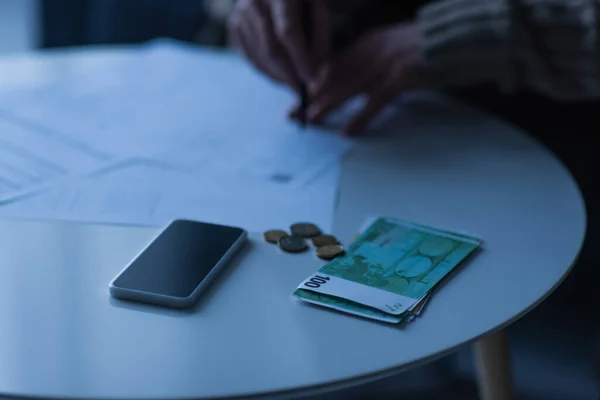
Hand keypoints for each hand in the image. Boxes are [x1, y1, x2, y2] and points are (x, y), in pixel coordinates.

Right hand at [228, 0, 330, 89]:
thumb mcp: (318, 8)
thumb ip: (320, 37)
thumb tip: (315, 74)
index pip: (288, 31)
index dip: (300, 59)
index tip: (311, 80)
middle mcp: (254, 2)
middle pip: (271, 49)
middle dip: (289, 75)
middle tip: (304, 92)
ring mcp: (240, 15)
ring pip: (260, 58)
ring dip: (280, 77)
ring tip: (296, 84)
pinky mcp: (234, 27)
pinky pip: (252, 59)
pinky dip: (268, 72)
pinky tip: (283, 75)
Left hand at [295, 22, 426, 134]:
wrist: (461, 37)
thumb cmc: (430, 48)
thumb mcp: (393, 48)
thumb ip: (371, 60)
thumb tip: (349, 79)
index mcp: (369, 42)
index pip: (333, 64)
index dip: (313, 82)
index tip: (298, 96)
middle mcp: (372, 50)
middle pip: (335, 76)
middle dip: (312, 96)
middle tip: (293, 113)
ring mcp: (387, 63)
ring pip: (348, 87)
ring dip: (327, 105)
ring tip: (310, 120)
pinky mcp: (402, 77)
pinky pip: (375, 101)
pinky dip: (360, 117)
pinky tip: (347, 131)